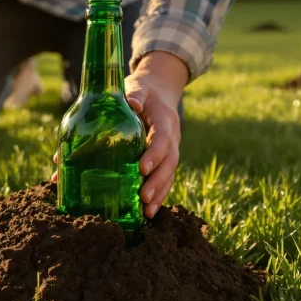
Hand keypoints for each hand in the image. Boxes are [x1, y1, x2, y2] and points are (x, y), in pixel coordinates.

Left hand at [51, 51, 187, 217]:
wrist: (158, 92)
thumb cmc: (142, 92)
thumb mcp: (137, 88)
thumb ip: (133, 95)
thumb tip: (128, 103)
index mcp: (165, 121)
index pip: (163, 140)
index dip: (154, 155)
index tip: (142, 169)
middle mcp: (172, 138)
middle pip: (169, 164)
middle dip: (157, 182)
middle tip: (143, 197)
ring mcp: (170, 151)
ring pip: (169, 175)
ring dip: (158, 195)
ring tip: (146, 213)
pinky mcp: (163, 161)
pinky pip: (164, 180)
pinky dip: (156, 197)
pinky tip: (145, 213)